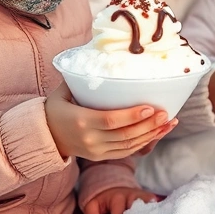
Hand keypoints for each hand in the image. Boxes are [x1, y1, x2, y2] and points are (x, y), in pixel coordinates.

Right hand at [45, 83, 176, 160]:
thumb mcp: (63, 92)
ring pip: (129, 145)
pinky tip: (158, 133)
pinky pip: (126, 152)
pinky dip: (144, 143)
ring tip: (169, 122)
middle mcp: (90, 139)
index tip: (151, 107)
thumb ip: (80, 80)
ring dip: (152, 135)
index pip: (111, 120)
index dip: (133, 115)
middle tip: (167, 113)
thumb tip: (97, 56)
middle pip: (125, 134)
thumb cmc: (56, 109)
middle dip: (149, 125)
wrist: (45, 137)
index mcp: (81, 121)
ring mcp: (96, 151)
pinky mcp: (101, 157)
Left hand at [82, 186, 158, 213]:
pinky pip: (155, 203)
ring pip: (149, 204)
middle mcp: (132, 195)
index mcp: (117, 197)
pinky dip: (158, 210)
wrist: (111, 185)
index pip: (120, 211)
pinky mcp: (148, 198)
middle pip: (138, 207)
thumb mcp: (91, 207)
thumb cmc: (101, 199)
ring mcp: (142, 196)